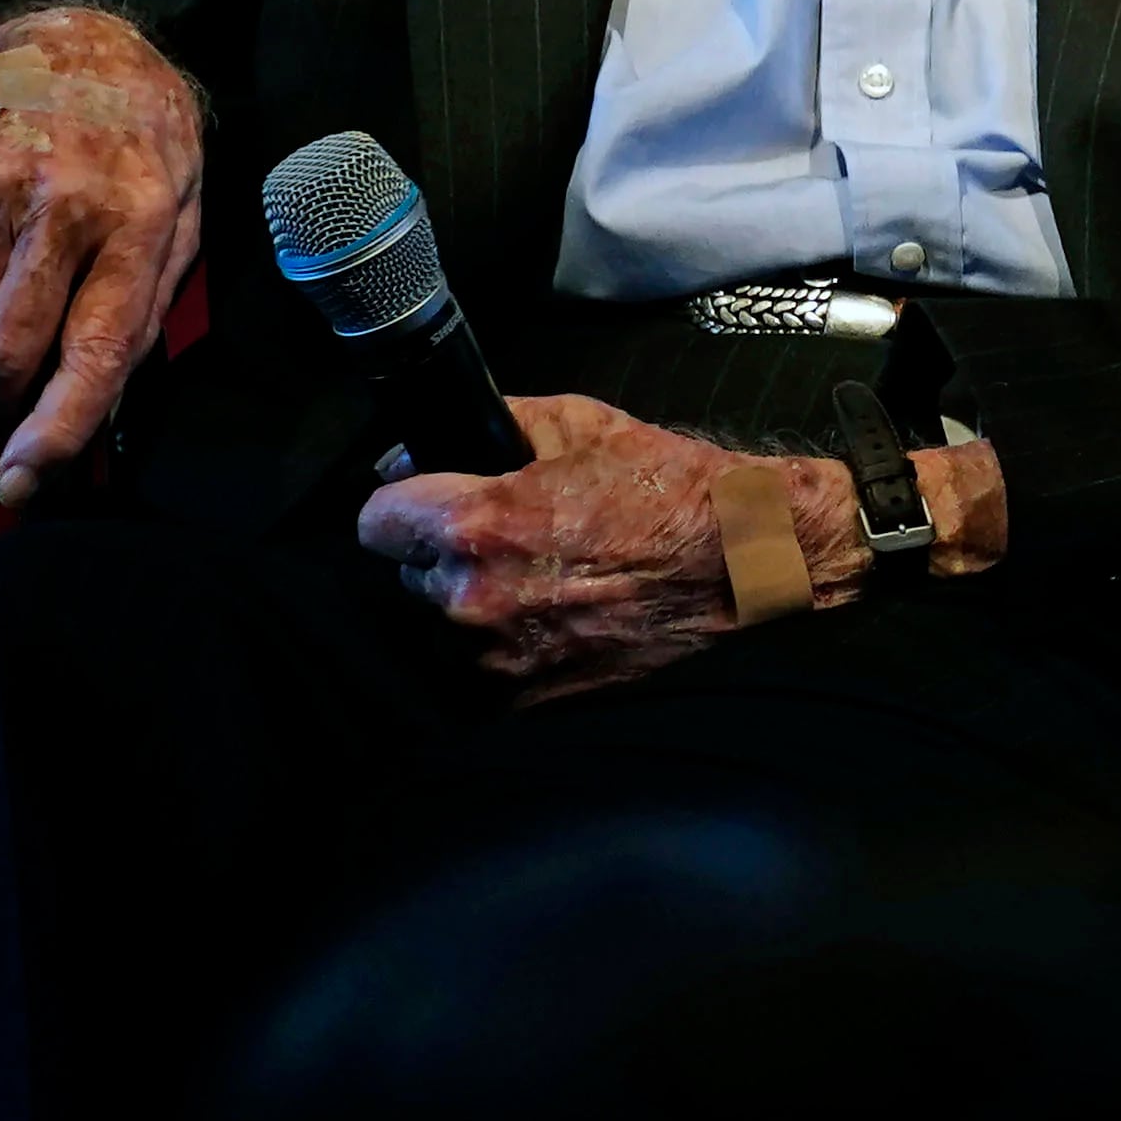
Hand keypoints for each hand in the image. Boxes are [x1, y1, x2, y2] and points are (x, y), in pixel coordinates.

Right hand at [0, 5, 203, 505]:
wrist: (73, 37)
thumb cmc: (141, 141)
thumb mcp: (182, 211)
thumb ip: (143, 304)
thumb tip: (97, 404)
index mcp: (142, 219)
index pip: (95, 349)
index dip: (56, 429)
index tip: (22, 482)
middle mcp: (61, 204)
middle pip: (6, 351)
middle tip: (1, 430)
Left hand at [353, 393, 863, 701]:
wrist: (746, 563)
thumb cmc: (671, 490)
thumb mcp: (579, 423)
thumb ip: (491, 427)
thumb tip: (424, 448)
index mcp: (477, 526)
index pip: (373, 521)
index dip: (404, 503)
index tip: (426, 501)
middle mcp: (477, 600)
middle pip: (412, 573)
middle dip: (449, 552)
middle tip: (514, 533)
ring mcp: (503, 658)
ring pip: (450, 622)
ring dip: (481, 600)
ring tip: (549, 574)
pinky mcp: (532, 697)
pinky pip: (491, 663)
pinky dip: (516, 640)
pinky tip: (566, 610)